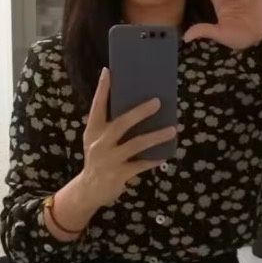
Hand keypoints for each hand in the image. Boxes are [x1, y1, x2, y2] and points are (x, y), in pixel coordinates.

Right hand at [79, 67, 175, 208]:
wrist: (88, 190)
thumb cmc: (98, 159)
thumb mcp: (97, 140)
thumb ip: (110, 126)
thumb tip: (138, 109)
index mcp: (93, 130)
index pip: (97, 105)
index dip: (103, 89)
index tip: (109, 71)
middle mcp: (99, 142)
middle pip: (121, 123)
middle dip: (140, 112)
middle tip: (157, 102)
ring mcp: (109, 159)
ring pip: (136, 144)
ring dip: (156, 136)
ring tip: (173, 130)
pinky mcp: (118, 174)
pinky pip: (141, 165)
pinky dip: (154, 160)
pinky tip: (165, 155)